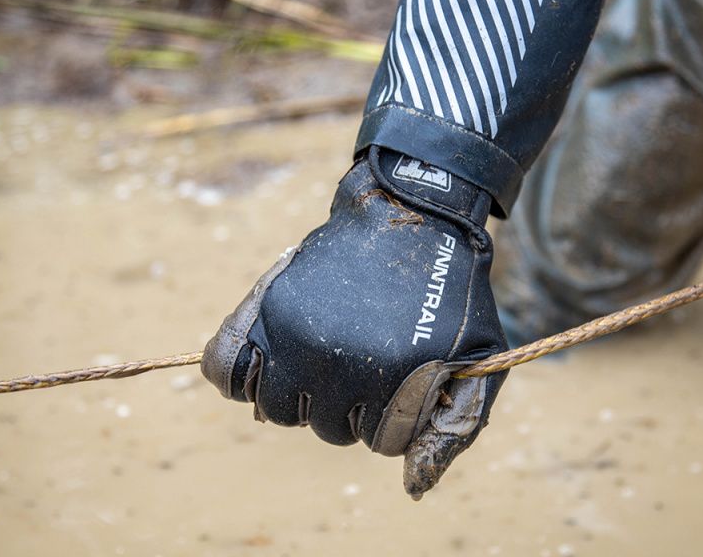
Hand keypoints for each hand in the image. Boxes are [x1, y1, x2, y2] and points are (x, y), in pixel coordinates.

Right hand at [201, 146, 507, 497]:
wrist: (415, 216)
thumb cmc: (451, 296)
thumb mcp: (479, 359)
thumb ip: (454, 429)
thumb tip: (411, 488)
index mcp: (396, 376)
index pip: (382, 443)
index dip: (399, 416)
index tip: (406, 382)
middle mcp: (342, 360)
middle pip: (331, 430)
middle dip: (355, 406)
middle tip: (371, 361)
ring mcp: (299, 333)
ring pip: (281, 411)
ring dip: (307, 396)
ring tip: (331, 359)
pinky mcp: (270, 307)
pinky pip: (223, 369)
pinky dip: (239, 376)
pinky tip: (272, 362)